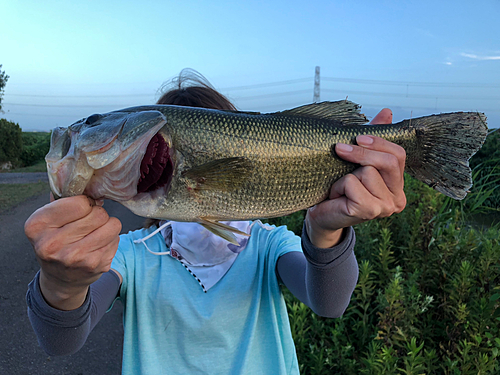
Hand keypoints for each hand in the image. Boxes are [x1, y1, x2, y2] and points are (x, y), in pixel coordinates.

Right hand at [24, 195, 121, 309]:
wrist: (61, 279)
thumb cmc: (57, 240)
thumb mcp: (48, 219)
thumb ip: (63, 198)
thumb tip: (88, 180)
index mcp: (37, 226)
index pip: (79, 202)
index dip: (85, 202)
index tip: (81, 209)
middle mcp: (52, 244)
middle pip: (98, 213)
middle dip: (97, 214)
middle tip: (88, 224)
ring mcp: (75, 258)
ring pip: (112, 224)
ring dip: (107, 226)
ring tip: (94, 233)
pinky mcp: (95, 266)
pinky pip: (117, 239)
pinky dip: (111, 239)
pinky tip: (97, 247)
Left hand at [306, 109, 406, 247]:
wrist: (322, 216)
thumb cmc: (340, 188)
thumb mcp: (357, 162)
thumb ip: (373, 140)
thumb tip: (386, 112)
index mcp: (398, 185)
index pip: (398, 155)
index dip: (378, 142)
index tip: (357, 138)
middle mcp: (397, 199)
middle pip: (388, 162)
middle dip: (361, 152)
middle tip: (340, 149)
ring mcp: (385, 207)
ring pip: (367, 172)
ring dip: (345, 175)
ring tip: (340, 187)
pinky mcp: (368, 211)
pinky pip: (352, 182)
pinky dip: (339, 186)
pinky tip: (337, 196)